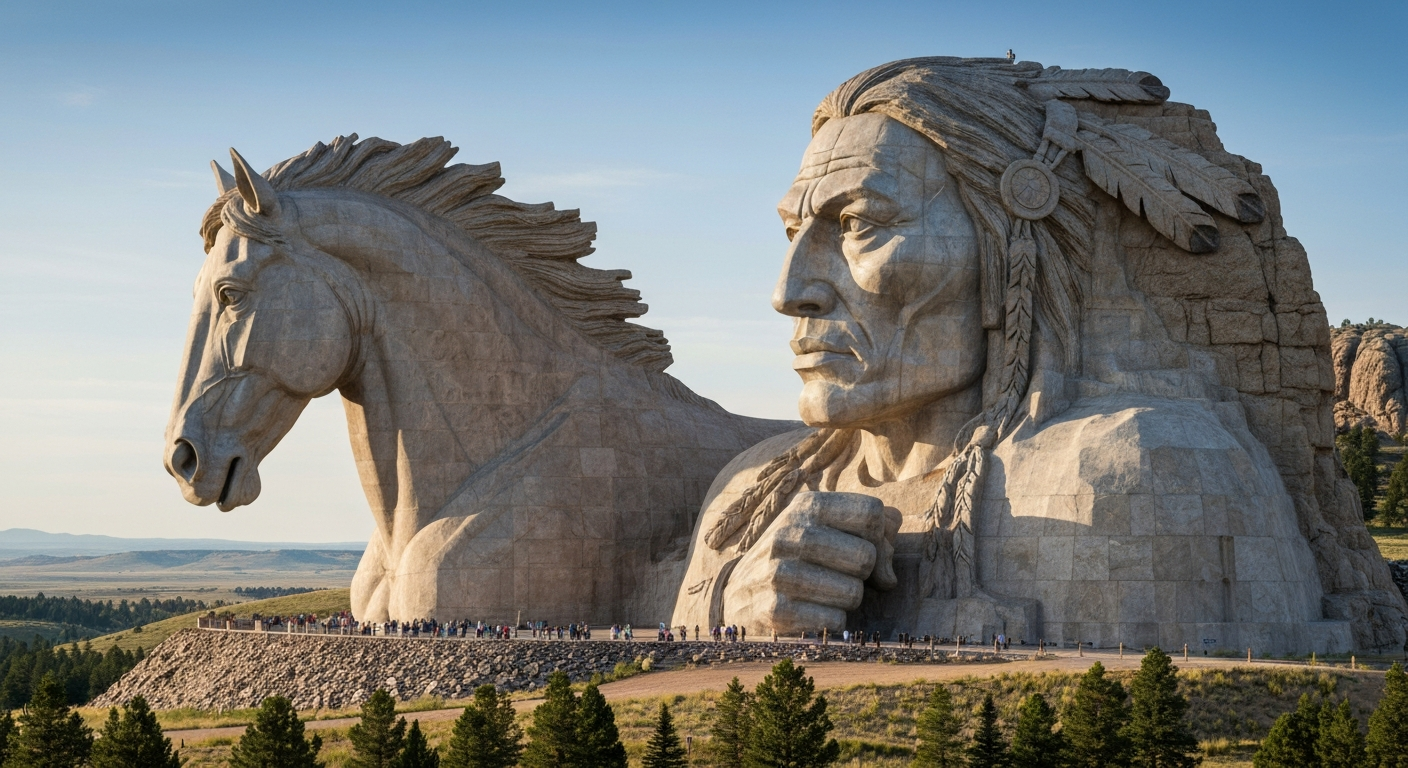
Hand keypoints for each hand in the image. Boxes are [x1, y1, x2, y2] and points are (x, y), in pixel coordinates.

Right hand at [722, 491, 899, 633]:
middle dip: (864, 573)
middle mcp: (789, 533)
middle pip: (866, 556)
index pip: (871, 514)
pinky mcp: (775, 611)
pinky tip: (813, 612)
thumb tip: (890, 561)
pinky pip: (836, 620)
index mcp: (808, 505)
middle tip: (843, 575)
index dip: (881, 538)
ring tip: (825, 593)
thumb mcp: (829, 526)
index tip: (868, 548)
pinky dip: (833, 620)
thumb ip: (873, 526)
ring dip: (848, 599)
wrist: (741, 592)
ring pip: (853, 592)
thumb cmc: (801, 556)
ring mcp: (778, 572)